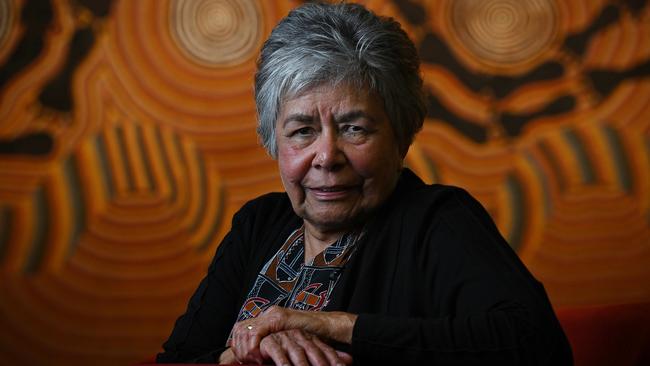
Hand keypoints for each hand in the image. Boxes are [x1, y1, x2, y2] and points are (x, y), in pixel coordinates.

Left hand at [230, 306, 356, 363]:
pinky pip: (256, 333)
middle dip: (238, 348)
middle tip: (245, 361)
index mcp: (269, 318)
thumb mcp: (287, 342)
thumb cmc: (313, 339)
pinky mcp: (279, 318)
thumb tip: (257, 358)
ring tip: (253, 361)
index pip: (242, 329)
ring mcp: (273, 314)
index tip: (242, 359)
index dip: (238, 345)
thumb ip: (273, 345)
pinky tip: (259, 357)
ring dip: (245, 349)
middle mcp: (269, 314)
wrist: (330, 328)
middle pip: (239, 329)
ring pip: (244, 330)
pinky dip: (253, 347)